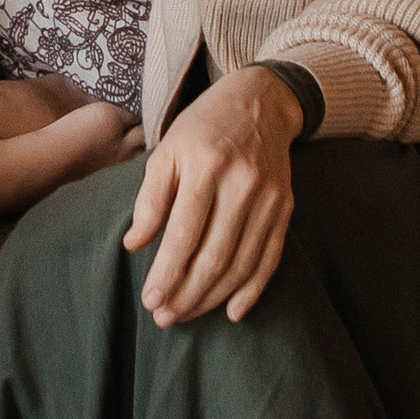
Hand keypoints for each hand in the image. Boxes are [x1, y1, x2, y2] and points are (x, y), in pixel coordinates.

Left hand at [123, 66, 305, 329]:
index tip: (149, 299)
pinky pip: (270, 257)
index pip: (184, 234)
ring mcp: (269, 198)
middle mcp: (242, 184)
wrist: (260, 101)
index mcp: (205, 166)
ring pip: (242, 263)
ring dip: (213, 297)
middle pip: (214, 255)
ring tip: (187, 315)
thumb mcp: (167, 150)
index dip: (166, 273)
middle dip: (187, 293)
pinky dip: (253, 289)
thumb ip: (150, 197)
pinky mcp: (285, 208)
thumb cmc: (203, 127)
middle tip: (165, 317)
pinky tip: (233, 311)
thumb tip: (134, 244)